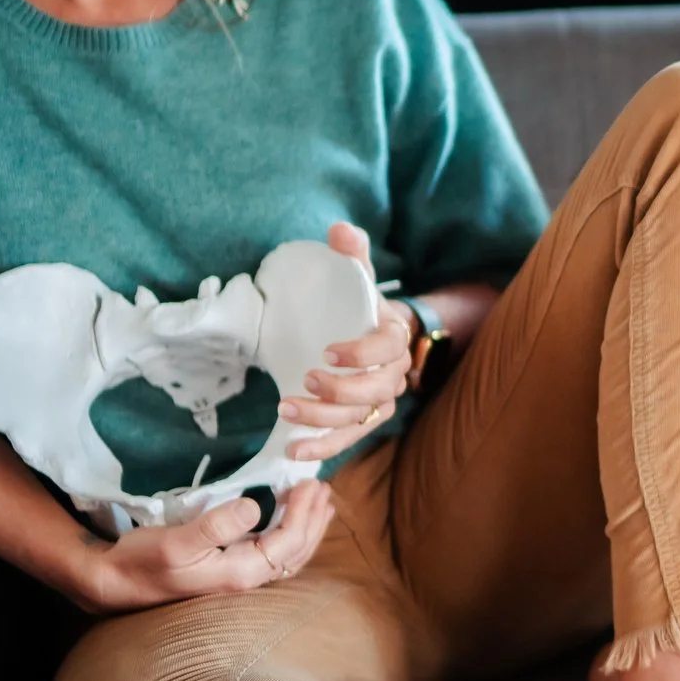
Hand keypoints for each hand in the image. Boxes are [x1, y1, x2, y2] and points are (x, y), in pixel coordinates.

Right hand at [81, 480, 333, 613]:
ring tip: (320, 500)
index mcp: (240, 573)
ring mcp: (239, 575)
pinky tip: (291, 516)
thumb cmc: (144, 560)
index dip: (304, 513)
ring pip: (288, 553)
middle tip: (323, 486)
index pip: (288, 543)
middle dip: (314, 519)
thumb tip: (256, 507)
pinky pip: (273, 551)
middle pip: (296, 551)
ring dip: (307, 526)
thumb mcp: (178, 541)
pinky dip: (290, 532)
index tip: (310, 483)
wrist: (118, 581)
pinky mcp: (229, 568)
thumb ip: (217, 526)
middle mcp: (246, 578)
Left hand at [280, 221, 414, 463]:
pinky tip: (295, 450)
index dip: (361, 354)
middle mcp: (393, 374)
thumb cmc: (361, 305)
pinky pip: (348, 440)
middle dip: (338, 391)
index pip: (387, 350)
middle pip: (374, 392)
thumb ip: (352, 252)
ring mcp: (380, 401)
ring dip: (322, 419)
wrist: (373, 333)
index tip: (327, 351)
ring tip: (285, 409)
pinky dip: (323, 448)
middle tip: (303, 381)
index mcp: (394, 337)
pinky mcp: (363, 421)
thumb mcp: (357, 275)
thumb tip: (339, 230)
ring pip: (358, 418)